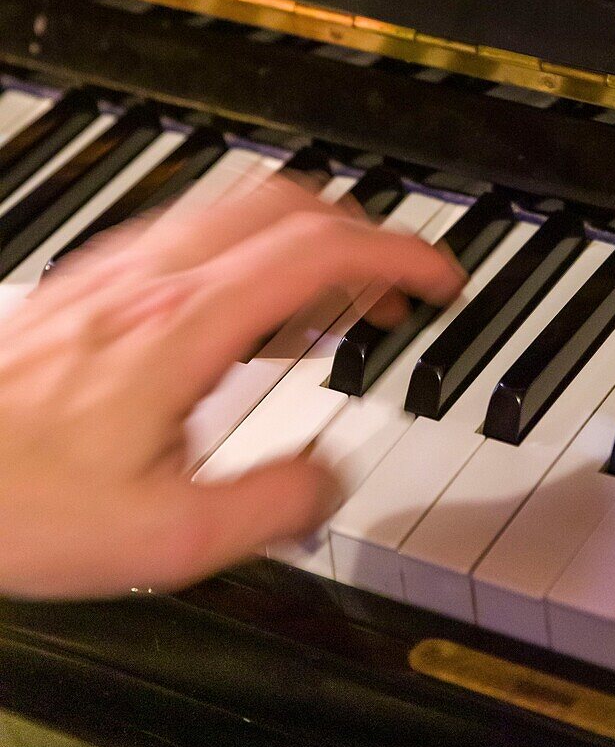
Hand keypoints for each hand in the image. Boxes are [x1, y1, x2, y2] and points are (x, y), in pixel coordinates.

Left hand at [0, 177, 463, 599]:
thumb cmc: (19, 499)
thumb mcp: (168, 539)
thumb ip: (274, 505)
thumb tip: (328, 478)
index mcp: (188, 326)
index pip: (322, 253)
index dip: (399, 256)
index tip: (441, 278)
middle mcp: (157, 279)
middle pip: (290, 207)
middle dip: (364, 240)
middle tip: (395, 289)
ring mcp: (122, 271)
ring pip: (243, 208)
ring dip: (310, 239)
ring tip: (336, 302)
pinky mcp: (95, 282)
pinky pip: (198, 232)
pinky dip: (255, 250)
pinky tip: (252, 310)